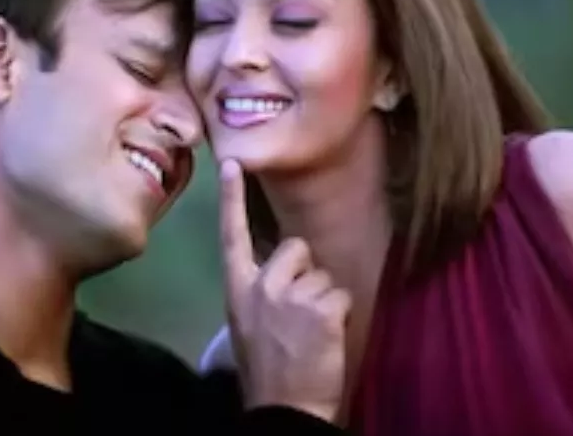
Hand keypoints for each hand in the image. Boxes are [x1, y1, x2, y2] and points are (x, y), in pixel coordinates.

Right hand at [217, 159, 350, 423]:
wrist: (283, 408)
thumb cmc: (268, 369)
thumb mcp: (249, 323)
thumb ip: (261, 291)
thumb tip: (283, 268)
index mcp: (238, 289)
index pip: (232, 235)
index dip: (231, 199)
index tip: (231, 163)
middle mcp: (261, 285)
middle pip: (296, 248)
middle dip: (305, 273)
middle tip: (298, 315)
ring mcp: (290, 295)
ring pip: (324, 276)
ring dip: (324, 301)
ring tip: (310, 334)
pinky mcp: (320, 308)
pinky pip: (341, 296)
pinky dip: (340, 316)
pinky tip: (326, 340)